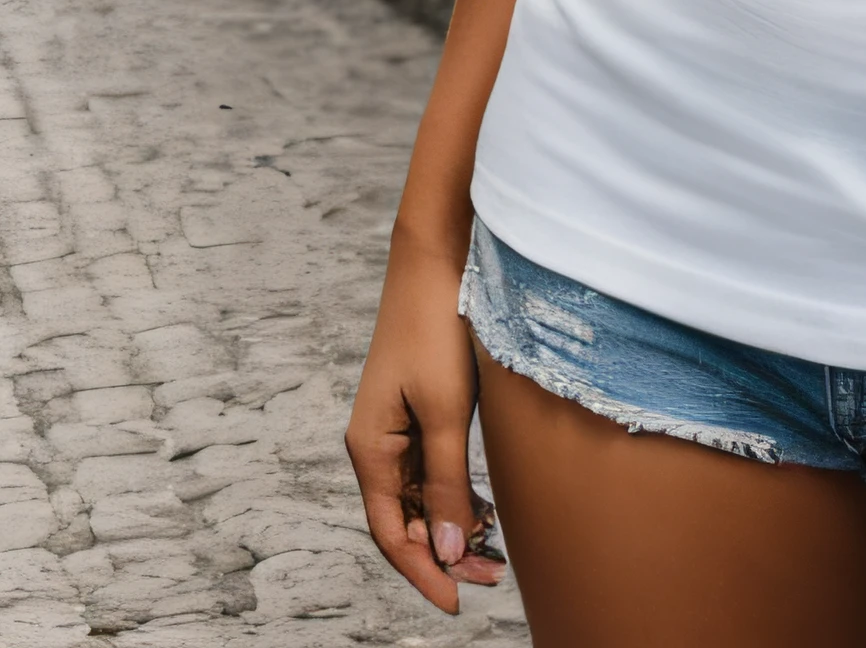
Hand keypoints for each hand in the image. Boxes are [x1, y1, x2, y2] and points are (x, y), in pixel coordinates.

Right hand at [346, 230, 505, 612]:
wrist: (438, 262)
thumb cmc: (436, 331)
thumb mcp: (446, 413)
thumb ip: (447, 485)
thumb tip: (446, 553)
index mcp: (370, 448)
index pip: (391, 533)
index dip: (420, 573)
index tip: (455, 604)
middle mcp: (377, 445)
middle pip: (406, 521)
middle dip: (443, 556)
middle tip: (491, 578)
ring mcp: (397, 429)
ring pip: (421, 500)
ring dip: (452, 529)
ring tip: (494, 555)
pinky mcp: (419, 413)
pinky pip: (432, 472)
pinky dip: (456, 498)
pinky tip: (487, 513)